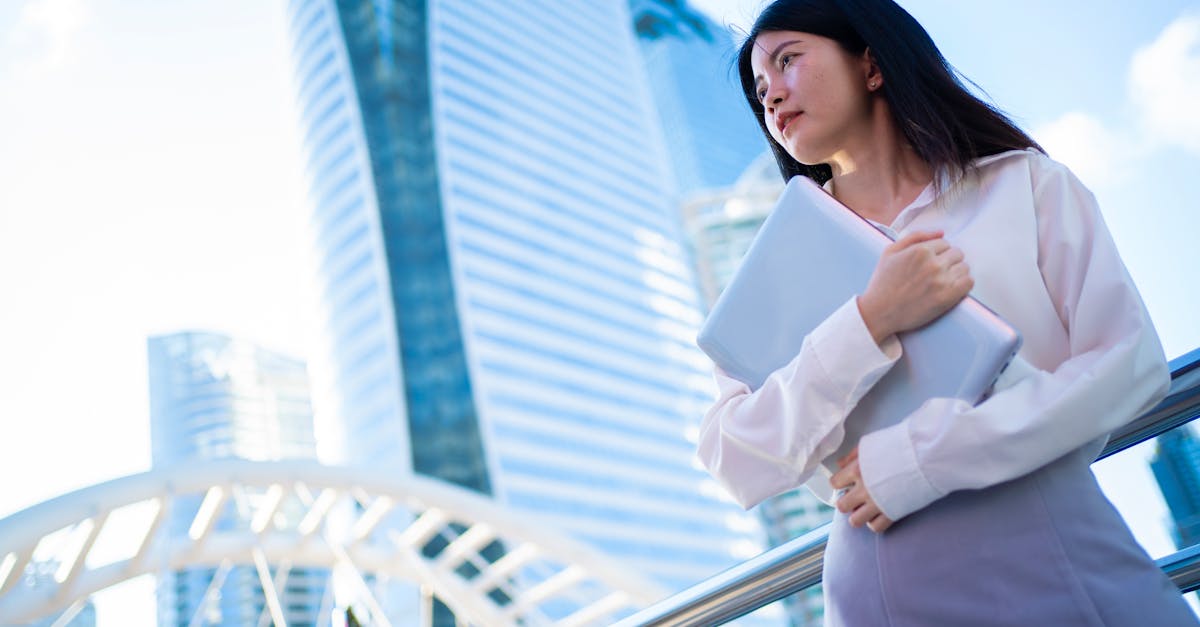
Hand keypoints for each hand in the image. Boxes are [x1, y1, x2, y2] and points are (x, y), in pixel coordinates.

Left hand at [831, 447, 893, 532]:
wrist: (926, 457)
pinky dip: (875, 522)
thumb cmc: (900, 446)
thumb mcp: (872, 444)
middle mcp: (864, 490)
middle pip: (842, 506)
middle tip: (855, 497)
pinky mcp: (892, 514)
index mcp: (857, 470)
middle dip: (846, 502)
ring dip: (858, 515)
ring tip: (866, 508)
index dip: (839, 483)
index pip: (834, 484)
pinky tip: (879, 513)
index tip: (846, 482)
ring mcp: (877, 504)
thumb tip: (840, 465)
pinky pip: (875, 527)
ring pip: (855, 521)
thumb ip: (853, 456)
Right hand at [857, 230, 973, 344]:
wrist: (879, 312)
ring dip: (956, 272)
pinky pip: (969, 282)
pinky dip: (963, 284)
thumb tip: (941, 232)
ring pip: (964, 267)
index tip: (930, 263)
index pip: (944, 243)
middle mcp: (933, 263)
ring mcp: (942, 281)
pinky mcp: (947, 297)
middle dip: (948, 261)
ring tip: (942, 281)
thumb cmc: (883, 283)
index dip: (937, 252)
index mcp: (920, 250)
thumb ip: (916, 236)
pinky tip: (950, 288)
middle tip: (936, 272)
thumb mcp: (890, 251)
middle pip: (957, 253)